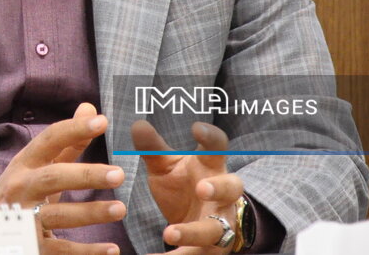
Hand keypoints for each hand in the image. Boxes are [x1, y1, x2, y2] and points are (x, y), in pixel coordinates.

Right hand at [0, 103, 126, 254]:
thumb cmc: (21, 191)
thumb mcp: (37, 164)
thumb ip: (67, 142)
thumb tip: (90, 108)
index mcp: (25, 164)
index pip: (49, 140)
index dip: (73, 129)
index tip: (101, 121)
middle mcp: (21, 188)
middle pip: (53, 178)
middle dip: (85, 175)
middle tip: (119, 174)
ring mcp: (24, 218)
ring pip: (57, 215)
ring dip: (90, 213)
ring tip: (120, 209)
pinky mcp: (30, 244)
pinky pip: (60, 249)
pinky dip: (86, 252)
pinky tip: (111, 249)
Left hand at [132, 119, 243, 254]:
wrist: (196, 219)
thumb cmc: (183, 184)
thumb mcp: (167, 166)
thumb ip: (154, 149)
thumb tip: (137, 124)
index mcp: (212, 167)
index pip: (217, 147)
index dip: (211, 137)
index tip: (197, 127)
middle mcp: (223, 195)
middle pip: (231, 188)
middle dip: (219, 188)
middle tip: (202, 187)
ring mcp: (220, 223)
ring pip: (214, 229)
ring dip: (193, 233)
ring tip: (169, 233)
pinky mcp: (210, 248)